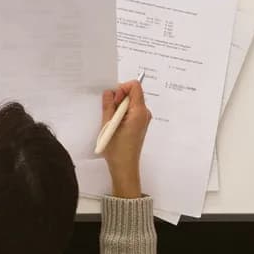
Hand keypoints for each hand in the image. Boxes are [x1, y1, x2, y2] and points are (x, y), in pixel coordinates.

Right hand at [101, 79, 150, 198]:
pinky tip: (115, 125)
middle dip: (118, 98)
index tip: (113, 101)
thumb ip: (108, 105)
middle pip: (133, 93)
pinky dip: (122, 113)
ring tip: (111, 122)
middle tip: (109, 112)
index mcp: (139, 112)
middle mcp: (144, 113)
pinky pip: (131, 111)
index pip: (135, 86)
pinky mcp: (140, 124)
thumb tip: (109, 92)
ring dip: (119, 107)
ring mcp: (143, 119)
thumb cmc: (117, 150)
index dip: (121, 89)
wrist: (125, 167)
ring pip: (130, 102)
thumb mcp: (108, 125)